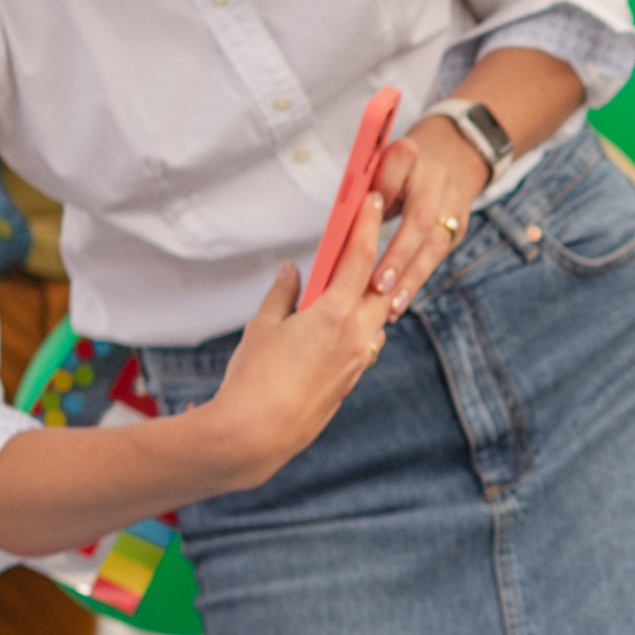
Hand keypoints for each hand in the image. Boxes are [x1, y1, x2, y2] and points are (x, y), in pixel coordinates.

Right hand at [197, 224, 393, 487]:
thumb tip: (291, 269)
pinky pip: (366, 343)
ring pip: (377, 317)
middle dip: (378, 259)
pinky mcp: (351, 380)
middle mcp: (357, 335)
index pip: (360, 257)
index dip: (367, 224)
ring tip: (360, 277)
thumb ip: (283, 293)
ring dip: (372, 296)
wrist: (258, 435)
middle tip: (372, 235)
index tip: (372, 200)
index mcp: (335, 314)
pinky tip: (346, 321)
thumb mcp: (263, 326)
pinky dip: (362, 325)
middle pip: (380, 285)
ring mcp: (358, 360)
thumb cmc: (254, 378)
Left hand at [369, 117, 495, 317]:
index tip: (366, 216)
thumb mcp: (377, 167)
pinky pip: (438, 258)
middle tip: (377, 285)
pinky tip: (398, 302)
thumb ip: (362, 190)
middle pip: (420, 218)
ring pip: (434, 244)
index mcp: (408, 154)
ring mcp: (453, 203)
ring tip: (390, 305)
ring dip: (411, 277)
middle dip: (398, 254)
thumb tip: (340, 232)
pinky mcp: (459, 226)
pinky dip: (416, 281)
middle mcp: (435, 177)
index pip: (394, 170)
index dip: (382, 192)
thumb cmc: (395, 171)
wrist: (448, 160)